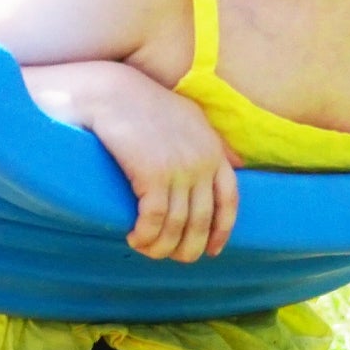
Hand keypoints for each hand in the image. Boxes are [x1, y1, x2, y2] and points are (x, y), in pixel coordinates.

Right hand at [25, 61, 238, 262]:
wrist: (110, 91)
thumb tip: (238, 162)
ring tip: (146, 249)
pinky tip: (134, 239)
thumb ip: (214, 141)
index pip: (229, 201)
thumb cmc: (144, 104)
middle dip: (188, 248)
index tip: (211, 251)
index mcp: (213, 150)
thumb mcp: (191, 117)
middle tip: (172, 258)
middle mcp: (202, 162)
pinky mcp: (153, 174)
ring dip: (161, 247)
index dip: (221, 231)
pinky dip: (146, 236)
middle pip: (202, 221)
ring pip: (178, 226)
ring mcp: (179, 168)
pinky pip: (155, 219)